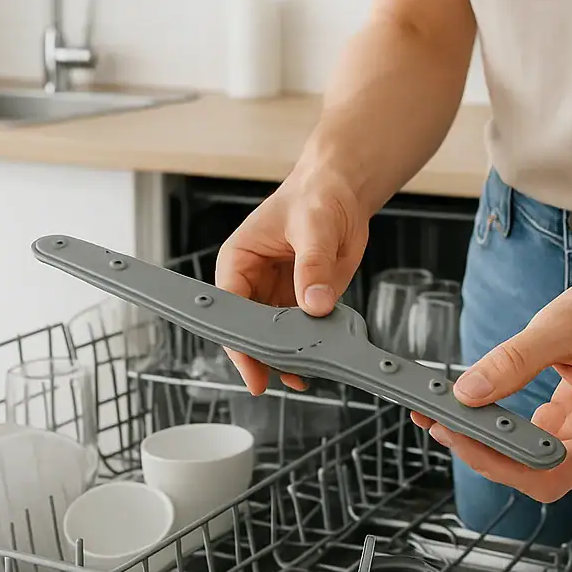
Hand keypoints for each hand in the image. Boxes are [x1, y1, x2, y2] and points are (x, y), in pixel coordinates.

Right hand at [214, 167, 369, 393]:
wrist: (343, 191)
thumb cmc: (316, 195)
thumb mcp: (313, 227)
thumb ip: (313, 266)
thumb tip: (315, 303)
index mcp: (238, 261)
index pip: (229, 307)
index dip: (237, 340)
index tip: (250, 366)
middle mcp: (253, 282)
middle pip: (248, 330)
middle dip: (261, 356)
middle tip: (277, 379)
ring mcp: (277, 295)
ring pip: (272, 338)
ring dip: (285, 358)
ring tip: (302, 376)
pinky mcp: (302, 302)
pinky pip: (300, 333)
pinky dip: (308, 350)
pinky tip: (316, 365)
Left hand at [411, 269, 571, 502]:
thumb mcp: (561, 327)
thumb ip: (513, 362)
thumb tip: (469, 391)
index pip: (548, 472)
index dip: (501, 463)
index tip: (463, 436)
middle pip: (536, 474)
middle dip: (486, 455)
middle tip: (444, 425)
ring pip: (531, 459)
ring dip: (490, 443)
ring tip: (450, 416)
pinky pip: (534, 436)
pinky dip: (503, 427)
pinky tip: (479, 406)